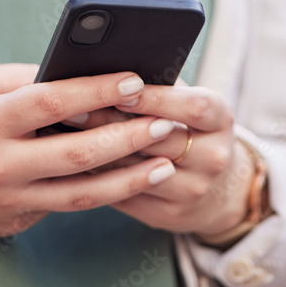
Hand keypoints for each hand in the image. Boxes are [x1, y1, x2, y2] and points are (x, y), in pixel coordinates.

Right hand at [0, 64, 177, 264]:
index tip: (136, 79)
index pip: (52, 101)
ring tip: (165, 162)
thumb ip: (23, 78)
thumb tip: (79, 72)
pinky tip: (131, 177)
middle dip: (130, 138)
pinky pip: (65, 205)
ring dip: (130, 178)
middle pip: (79, 153)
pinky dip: (101, 191)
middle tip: (166, 123)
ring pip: (83, 194)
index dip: (97, 90)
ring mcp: (8, 201)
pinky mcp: (15, 223)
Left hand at [65, 81, 255, 235]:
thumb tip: (111, 71)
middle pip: (159, 139)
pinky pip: (125, 195)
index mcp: (221, 121)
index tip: (119, 89)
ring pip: (136, 170)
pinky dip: (96, 177)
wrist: (216, 188)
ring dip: (97, 151)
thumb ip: (162, 87)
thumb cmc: (191, 129)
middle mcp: (213, 158)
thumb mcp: (190, 105)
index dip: (156, 98)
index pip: (192, 107)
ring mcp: (193, 191)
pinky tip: (72, 162)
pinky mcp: (168, 215)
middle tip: (73, 108)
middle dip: (113, 122)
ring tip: (64, 133)